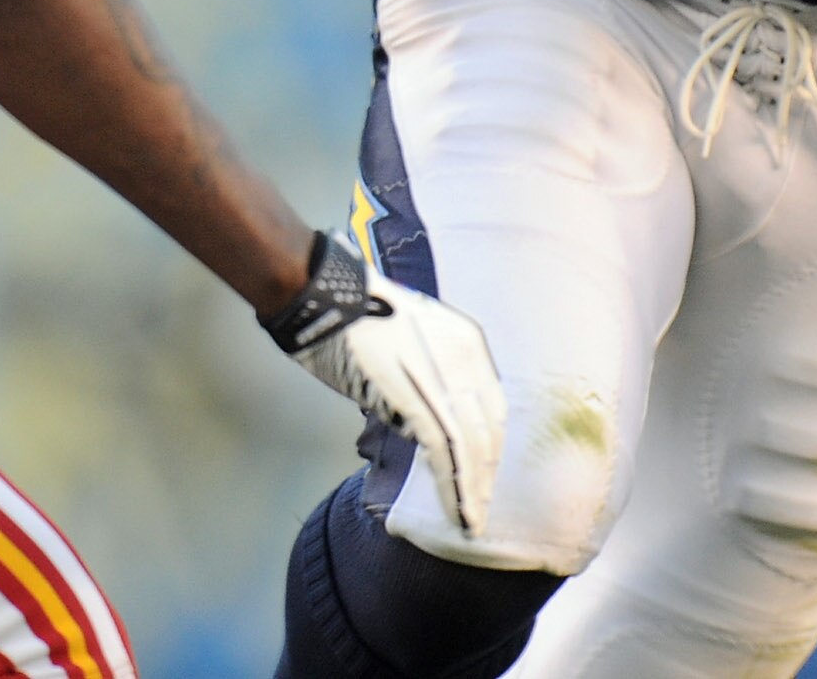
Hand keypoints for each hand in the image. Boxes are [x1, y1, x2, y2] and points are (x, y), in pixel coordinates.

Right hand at [261, 233, 505, 538]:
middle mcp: (465, 359)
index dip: (489, 446)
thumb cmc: (353, 312)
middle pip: (488, 431)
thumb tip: (420, 412)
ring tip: (470, 522)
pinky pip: (445, 453)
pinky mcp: (417, 399)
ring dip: (472, 491)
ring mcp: (443, 379)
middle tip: (479, 508)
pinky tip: (455, 510)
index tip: (484, 473)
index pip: (492, 406)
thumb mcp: (408, 332)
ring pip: (472, 448)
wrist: (324, 294)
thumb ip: (425, 368)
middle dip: (485, 474)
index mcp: (466, 340)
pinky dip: (453, 487)